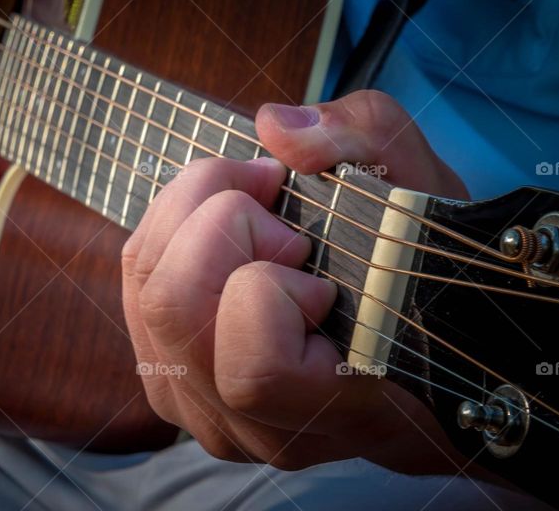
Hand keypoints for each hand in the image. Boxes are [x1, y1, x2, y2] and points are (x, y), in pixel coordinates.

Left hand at [122, 90, 469, 473]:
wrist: (411, 338)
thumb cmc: (422, 270)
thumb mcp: (423, 187)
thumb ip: (364, 142)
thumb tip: (274, 129)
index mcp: (334, 410)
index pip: (254, 369)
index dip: (271, 283)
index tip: (312, 250)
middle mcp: (256, 428)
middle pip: (174, 310)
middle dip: (220, 221)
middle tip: (278, 214)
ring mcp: (203, 410)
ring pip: (144, 294)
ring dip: (191, 219)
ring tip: (253, 213)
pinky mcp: (170, 382)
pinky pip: (135, 290)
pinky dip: (170, 233)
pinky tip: (221, 230)